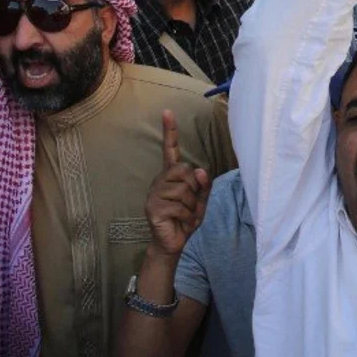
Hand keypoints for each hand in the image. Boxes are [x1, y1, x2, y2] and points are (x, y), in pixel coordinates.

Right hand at [146, 110, 210, 258]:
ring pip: (184, 189)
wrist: (173, 243)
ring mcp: (154, 194)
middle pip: (185, 170)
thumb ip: (203, 185)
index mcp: (171, 176)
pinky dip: (187, 216)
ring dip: (191, 206)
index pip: (170, 150)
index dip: (170, 132)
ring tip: (184, 215)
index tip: (168, 112)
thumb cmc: (186, 219)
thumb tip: (199, 169)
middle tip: (189, 205)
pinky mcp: (153, 207)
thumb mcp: (200, 201)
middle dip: (194, 189)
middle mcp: (160, 181)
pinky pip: (179, 205)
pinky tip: (180, 222)